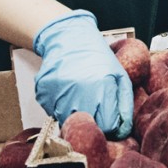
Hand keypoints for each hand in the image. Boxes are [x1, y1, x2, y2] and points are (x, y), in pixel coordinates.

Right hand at [33, 10, 133, 137]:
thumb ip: (124, 103)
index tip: (107, 114)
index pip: (107, 126)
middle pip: (86, 126)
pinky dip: (59, 106)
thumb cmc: (98, 57)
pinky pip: (52, 112)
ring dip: (74, 113)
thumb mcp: (119, 74)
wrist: (68, 37)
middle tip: (92, 102)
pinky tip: (65, 89)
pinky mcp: (43, 94)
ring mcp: (57, 95)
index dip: (109, 123)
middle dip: (92, 119)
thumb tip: (123, 130)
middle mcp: (78, 94)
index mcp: (101, 87)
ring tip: (79, 93)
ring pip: (67, 121)